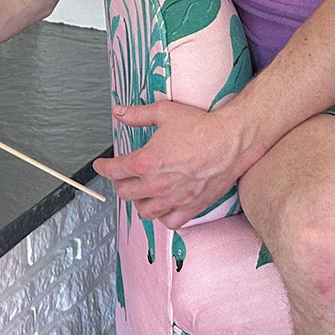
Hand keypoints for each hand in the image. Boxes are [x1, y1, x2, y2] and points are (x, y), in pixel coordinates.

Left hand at [93, 100, 249, 229]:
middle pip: (125, 193)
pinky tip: (163, 207)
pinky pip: (170, 222)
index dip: (103, 167)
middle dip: (119, 183)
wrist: (232, 140)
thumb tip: (119, 113)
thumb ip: (137, 115)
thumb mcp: (164, 112)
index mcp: (147, 161)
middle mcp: (158, 184)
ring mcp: (174, 198)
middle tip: (121, 177)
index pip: (114, 170)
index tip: (101, 165)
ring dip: (138, 202)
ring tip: (141, 192)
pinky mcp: (192, 206)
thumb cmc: (202, 127)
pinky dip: (163, 217)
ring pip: (145, 211)